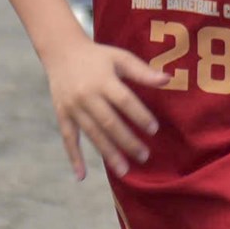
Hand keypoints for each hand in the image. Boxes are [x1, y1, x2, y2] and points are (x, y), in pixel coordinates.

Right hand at [41, 37, 168, 180]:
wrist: (61, 52)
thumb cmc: (98, 56)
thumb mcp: (120, 58)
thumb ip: (142, 71)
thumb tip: (168, 80)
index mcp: (103, 79)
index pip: (124, 101)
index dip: (139, 115)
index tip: (154, 129)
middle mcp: (86, 95)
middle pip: (109, 122)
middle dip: (127, 141)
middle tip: (144, 156)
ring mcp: (72, 107)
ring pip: (92, 134)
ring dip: (107, 153)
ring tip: (124, 170)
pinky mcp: (62, 114)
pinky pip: (68, 139)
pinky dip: (74, 157)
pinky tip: (82, 176)